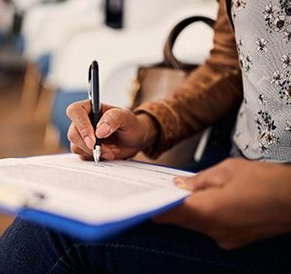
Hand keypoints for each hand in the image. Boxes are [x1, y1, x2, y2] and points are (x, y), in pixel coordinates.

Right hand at [66, 100, 156, 159]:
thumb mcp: (126, 117)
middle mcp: (83, 120)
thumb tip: (99, 131)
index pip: (75, 111)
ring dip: (95, 152)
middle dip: (89, 145)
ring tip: (112, 150)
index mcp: (90, 107)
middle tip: (106, 150)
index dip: (81, 126)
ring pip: (76, 146)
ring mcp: (82, 135)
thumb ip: (113, 119)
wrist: (135, 139)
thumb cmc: (130, 124)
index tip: (94, 139)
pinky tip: (108, 153)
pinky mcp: (85, 148)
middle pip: (73, 133)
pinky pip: (82, 156)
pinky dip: (96, 157)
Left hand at [154, 158, 290, 248]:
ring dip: (187, 210)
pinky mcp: (234, 239)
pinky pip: (210, 228)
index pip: (169, 213)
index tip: (143, 199)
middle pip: (180, 220)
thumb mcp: (227, 170)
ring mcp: (224, 238)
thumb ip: (198, 180)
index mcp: (208, 211)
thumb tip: (179, 184)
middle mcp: (214, 230)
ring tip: (185, 192)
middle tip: (161, 190)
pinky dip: (203, 216)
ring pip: (194, 224)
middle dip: (169, 206)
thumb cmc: (266, 181)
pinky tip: (207, 201)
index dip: (154, 206)